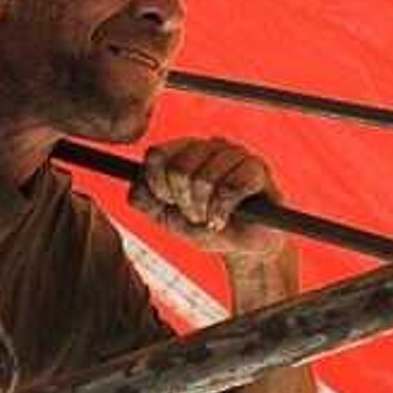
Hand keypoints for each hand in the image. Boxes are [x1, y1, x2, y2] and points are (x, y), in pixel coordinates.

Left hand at [131, 137, 288, 263]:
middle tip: (196, 215)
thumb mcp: (168, 217)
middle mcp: (209, 146)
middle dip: (184, 203)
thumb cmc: (206, 226)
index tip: (169, 203)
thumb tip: (135, 185)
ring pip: (205, 179)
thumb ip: (146, 200)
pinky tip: (224, 219)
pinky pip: (231, 187)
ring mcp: (235, 154)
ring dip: (204, 210)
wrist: (243, 246)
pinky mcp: (257, 168)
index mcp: (185, 150)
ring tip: (212, 218)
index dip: (158, 185)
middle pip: (179, 169)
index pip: (156, 155)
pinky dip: (222, 211)